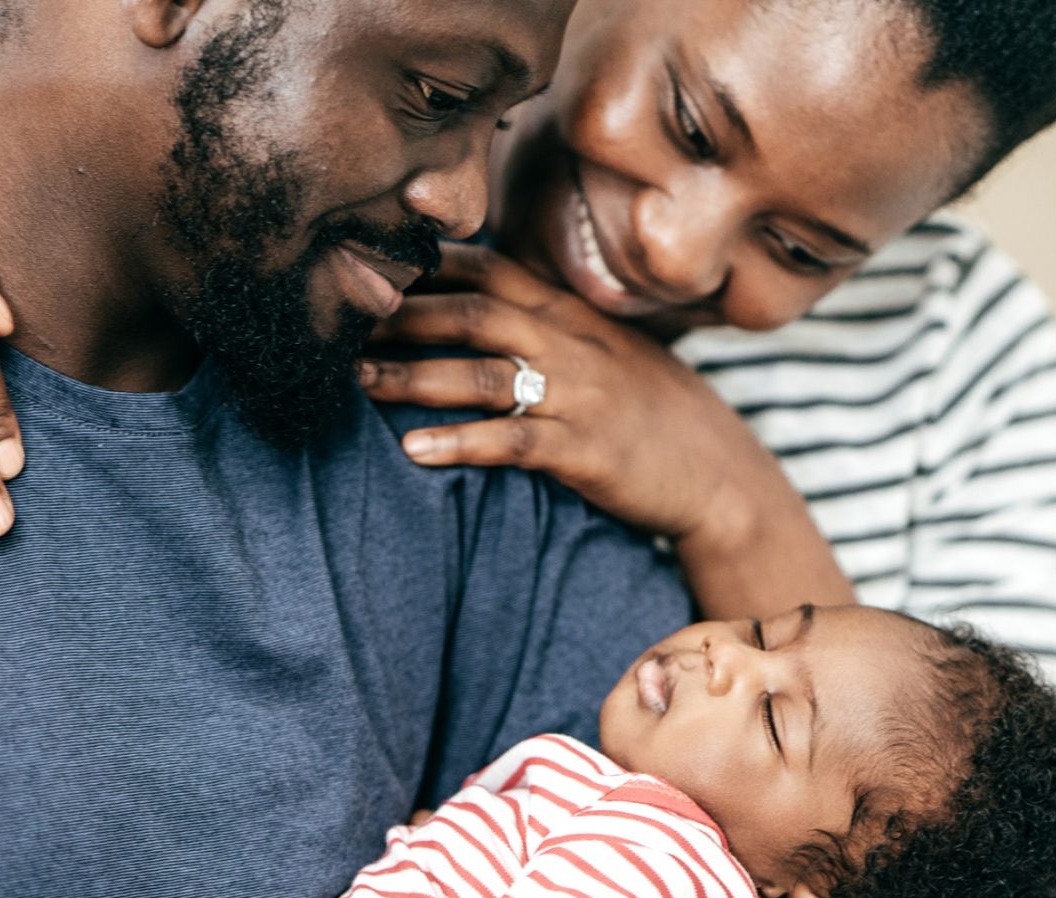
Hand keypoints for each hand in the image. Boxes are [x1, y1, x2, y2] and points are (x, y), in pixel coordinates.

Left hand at [361, 244, 772, 543]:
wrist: (717, 473)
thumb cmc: (649, 411)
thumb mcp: (603, 350)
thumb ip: (544, 323)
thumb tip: (473, 305)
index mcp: (569, 313)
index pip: (487, 270)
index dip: (423, 266)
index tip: (366, 269)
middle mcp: (571, 343)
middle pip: (472, 313)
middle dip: (400, 317)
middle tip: (338, 327)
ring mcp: (578, 394)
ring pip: (482, 373)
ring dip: (412, 377)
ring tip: (357, 384)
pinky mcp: (583, 448)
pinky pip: (510, 441)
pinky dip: (459, 443)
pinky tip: (413, 450)